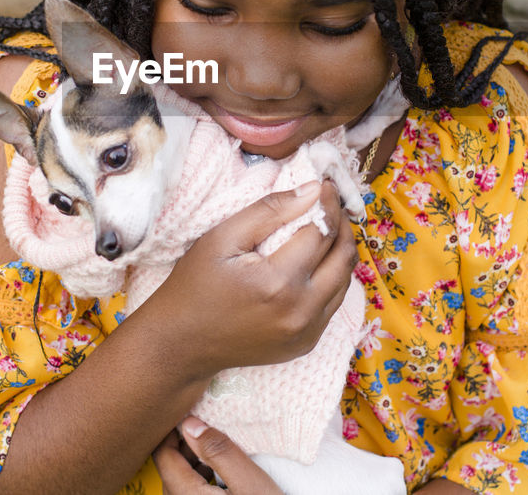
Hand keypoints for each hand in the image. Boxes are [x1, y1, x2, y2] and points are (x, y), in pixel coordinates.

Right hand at [142, 180, 358, 376]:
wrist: (182, 342)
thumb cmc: (196, 285)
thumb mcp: (223, 237)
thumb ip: (269, 210)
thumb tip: (313, 190)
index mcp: (280, 282)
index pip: (321, 232)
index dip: (327, 204)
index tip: (326, 184)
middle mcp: (301, 311)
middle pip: (342, 257)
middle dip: (342, 224)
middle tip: (333, 202)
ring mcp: (307, 332)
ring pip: (345, 281)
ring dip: (341, 250)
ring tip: (329, 226)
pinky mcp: (306, 343)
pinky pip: (333, 304)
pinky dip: (332, 278)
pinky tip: (318, 261)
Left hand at [154, 417, 283, 493]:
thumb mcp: (250, 484)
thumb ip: (219, 452)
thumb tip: (190, 423)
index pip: (162, 454)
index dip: (173, 428)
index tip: (193, 411)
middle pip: (169, 467)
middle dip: (184, 443)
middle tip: (207, 422)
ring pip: (179, 480)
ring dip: (193, 460)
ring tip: (216, 444)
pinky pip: (189, 493)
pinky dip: (199, 476)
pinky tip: (220, 471)